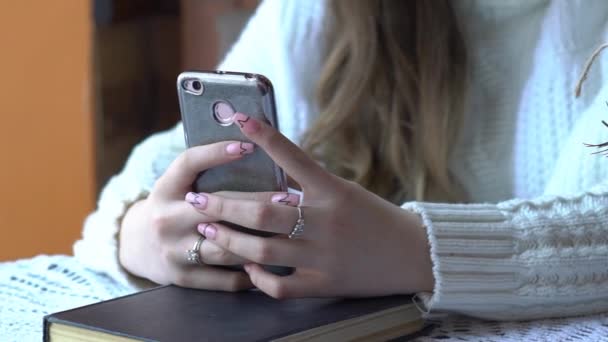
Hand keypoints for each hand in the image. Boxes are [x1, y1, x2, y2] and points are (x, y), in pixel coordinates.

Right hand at [119, 140, 295, 290]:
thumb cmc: (171, 207)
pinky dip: (250, 271)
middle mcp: (166, 219)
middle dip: (257, 203)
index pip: (189, 163)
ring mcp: (174, 251)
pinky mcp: (184, 277)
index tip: (248, 146)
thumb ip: (204, 172)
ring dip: (260, 240)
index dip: (216, 153)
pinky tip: (273, 262)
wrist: (135, 245)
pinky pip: (225, 278)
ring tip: (288, 232)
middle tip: (289, 198)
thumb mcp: (176, 185)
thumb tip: (251, 149)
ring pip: (225, 247)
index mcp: (165, 189)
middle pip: (216, 209)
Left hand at [188, 113, 434, 297]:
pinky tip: (246, 267)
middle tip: (197, 200)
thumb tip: (270, 176)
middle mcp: (326, 222)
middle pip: (261, 211)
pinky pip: (280, 285)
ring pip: (262, 249)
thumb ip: (311, 186)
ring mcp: (323, 256)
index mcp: (333, 191)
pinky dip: (258, 277)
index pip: (292, 157)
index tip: (237, 118)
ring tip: (208, 229)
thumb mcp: (347, 192)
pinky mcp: (324, 284)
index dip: (264, 136)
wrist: (414, 254)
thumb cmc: (377, 218)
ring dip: (230, 239)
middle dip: (222, 204)